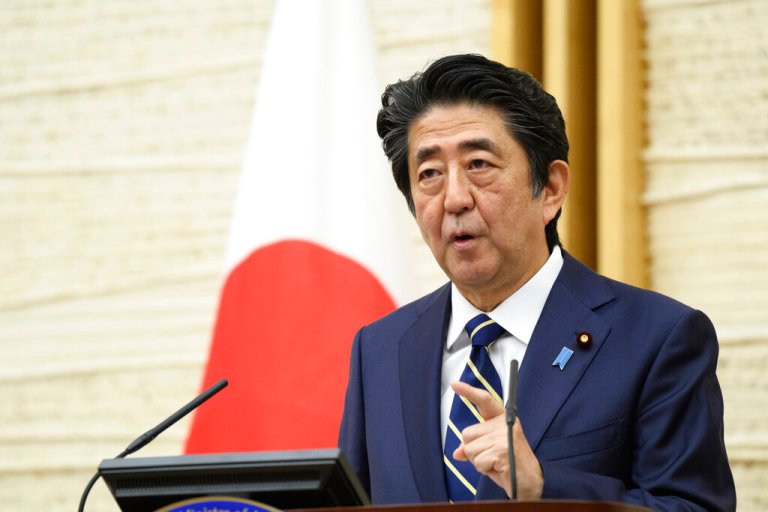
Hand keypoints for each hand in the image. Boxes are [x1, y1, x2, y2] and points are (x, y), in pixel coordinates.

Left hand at [451, 381, 543, 499]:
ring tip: (496, 463)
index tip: (454, 383)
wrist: (529, 483)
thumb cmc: (509, 465)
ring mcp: (504, 436)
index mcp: (502, 419)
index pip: (484, 400)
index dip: (468, 391)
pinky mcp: (502, 450)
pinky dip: (483, 469)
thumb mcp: (489, 451)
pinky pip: (477, 461)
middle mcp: (504, 423)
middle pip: (467, 433)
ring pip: (470, 449)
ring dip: (478, 461)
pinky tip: (498, 468)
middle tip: (492, 457)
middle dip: (473, 450)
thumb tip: (457, 453)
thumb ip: (473, 446)